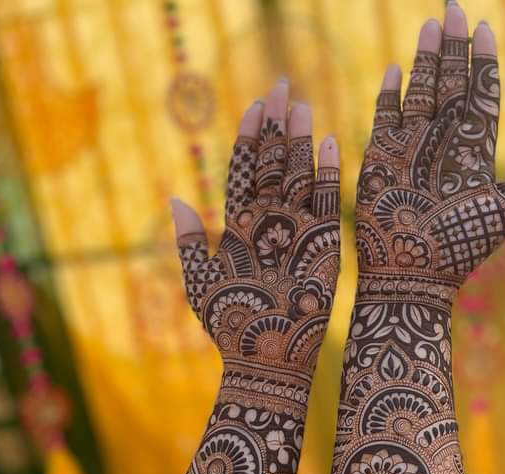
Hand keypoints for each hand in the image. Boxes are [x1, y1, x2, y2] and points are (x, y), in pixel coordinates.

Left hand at [172, 79, 340, 374]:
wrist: (266, 357)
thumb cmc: (229, 325)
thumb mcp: (199, 282)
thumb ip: (191, 242)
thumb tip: (174, 199)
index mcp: (238, 226)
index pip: (242, 172)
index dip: (248, 139)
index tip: (253, 106)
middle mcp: (268, 222)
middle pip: (272, 164)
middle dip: (276, 125)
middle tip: (281, 84)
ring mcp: (296, 230)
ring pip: (297, 176)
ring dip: (300, 141)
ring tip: (302, 105)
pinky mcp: (321, 245)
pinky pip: (325, 202)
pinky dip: (328, 174)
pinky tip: (330, 143)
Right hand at [356, 4, 504, 301]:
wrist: (412, 276)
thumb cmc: (460, 249)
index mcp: (474, 151)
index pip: (481, 95)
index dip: (483, 62)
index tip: (485, 28)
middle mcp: (443, 144)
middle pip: (451, 84)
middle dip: (453, 47)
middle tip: (453, 8)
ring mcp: (411, 148)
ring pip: (420, 93)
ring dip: (425, 60)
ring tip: (431, 25)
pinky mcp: (380, 160)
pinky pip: (384, 118)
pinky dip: (388, 95)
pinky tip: (393, 70)